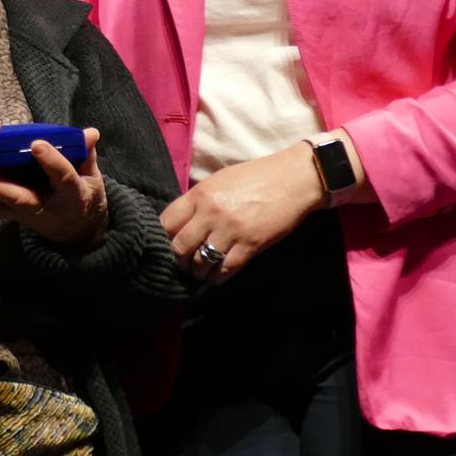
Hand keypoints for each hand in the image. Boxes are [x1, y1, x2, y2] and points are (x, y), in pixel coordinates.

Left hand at [0, 128, 108, 249]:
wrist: (77, 231)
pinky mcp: (14, 217)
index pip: (62, 177)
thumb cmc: (84, 196)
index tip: (36, 144)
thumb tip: (90, 131)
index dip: (51, 161)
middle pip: (20, 199)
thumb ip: (87, 154)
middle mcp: (46, 207)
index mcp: (72, 195)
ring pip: (0, 207)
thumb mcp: (92, 177)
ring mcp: (27, 215)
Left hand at [160, 142, 321, 281]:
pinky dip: (217, 278)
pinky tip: (216, 276)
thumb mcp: (218, 181)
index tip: (165, 245)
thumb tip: (179, 223)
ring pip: (200, 263)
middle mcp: (211, 213)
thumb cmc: (254, 177)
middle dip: (178, 260)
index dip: (162, 238)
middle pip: (180, 247)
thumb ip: (198, 201)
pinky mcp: (250, 245)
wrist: (293, 179)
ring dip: (197, 272)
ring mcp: (230, 230)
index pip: (166, 223)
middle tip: (182, 264)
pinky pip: (225, 270)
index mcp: (200, 194)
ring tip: (199, 272)